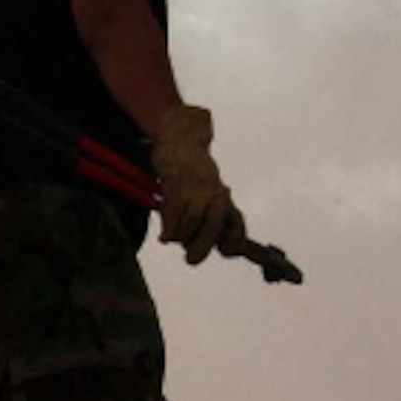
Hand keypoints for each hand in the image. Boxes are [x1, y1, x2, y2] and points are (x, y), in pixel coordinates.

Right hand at [151, 105, 238, 264]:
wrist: (180, 140)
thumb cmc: (192, 173)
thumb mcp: (205, 194)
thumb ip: (206, 219)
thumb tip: (196, 247)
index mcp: (224, 198)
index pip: (237, 223)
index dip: (234, 241)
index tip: (226, 253)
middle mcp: (215, 192)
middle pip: (214, 224)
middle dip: (203, 245)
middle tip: (191, 260)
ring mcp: (197, 186)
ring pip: (193, 219)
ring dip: (182, 235)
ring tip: (173, 239)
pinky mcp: (178, 180)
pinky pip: (174, 209)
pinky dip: (169, 226)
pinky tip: (164, 237)